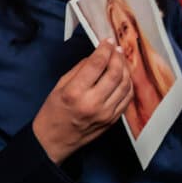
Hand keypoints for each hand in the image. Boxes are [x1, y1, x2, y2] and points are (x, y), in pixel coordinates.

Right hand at [32, 39, 132, 163]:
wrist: (53, 141)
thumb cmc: (53, 113)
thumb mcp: (59, 86)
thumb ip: (79, 69)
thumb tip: (97, 55)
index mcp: (75, 93)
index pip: (97, 64)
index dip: (105, 49)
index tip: (108, 41)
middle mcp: (93, 103)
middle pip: (115, 73)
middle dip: (118, 57)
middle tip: (116, 49)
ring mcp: (106, 113)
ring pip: (125, 85)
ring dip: (126, 69)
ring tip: (120, 61)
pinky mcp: (113, 120)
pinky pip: (127, 98)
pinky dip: (128, 84)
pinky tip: (123, 77)